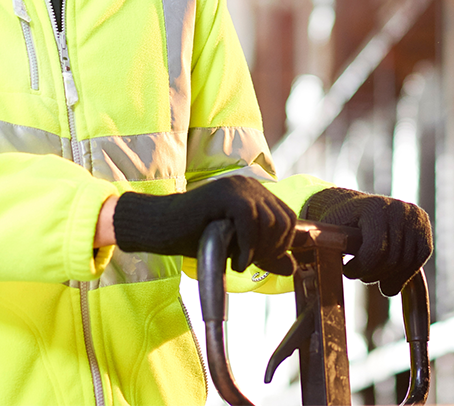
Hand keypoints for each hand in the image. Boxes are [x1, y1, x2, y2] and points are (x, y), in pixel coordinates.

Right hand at [113, 175, 296, 274]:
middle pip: (284, 220)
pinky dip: (248, 246)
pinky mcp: (225, 193)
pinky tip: (236, 259)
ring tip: (239, 260)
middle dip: (272, 249)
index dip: (281, 245)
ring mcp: (236, 185)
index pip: (288, 218)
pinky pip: (251, 219)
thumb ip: (264, 253)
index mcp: (253, 193)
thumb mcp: (238, 247)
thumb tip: (291, 268)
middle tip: (248, 262)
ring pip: (270, 221)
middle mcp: (248, 184)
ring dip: (259, 250)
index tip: (260, 259)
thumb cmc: (196, 236)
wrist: (162, 227)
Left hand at [302, 188, 432, 295]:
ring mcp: (414, 216)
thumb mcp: (327, 228)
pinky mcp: (424, 226)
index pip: (376, 251)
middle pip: (393, 260)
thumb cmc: (336, 219)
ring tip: (373, 279)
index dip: (361, 268)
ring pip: (408, 263)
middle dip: (373, 273)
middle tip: (358, 276)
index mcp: (374, 207)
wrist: (353, 204)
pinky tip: (389, 278)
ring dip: (390, 277)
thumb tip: (300, 260)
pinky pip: (420, 259)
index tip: (348, 271)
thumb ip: (319, 243)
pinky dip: (405, 272)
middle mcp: (399, 208)